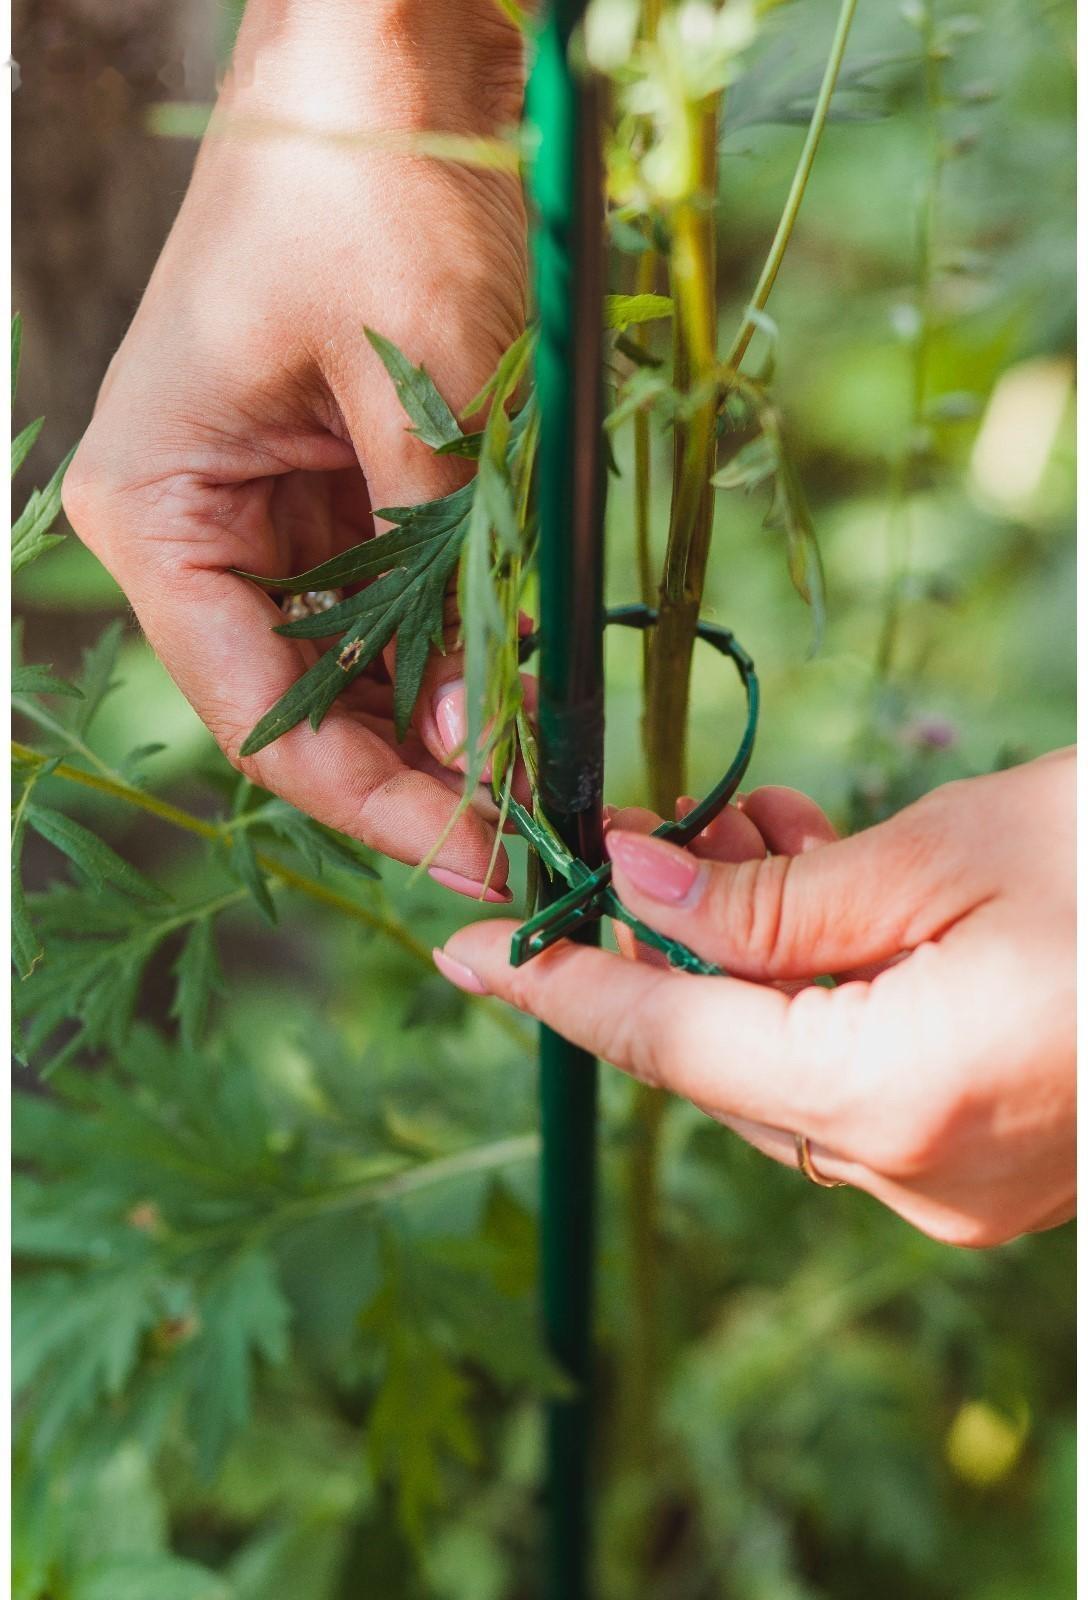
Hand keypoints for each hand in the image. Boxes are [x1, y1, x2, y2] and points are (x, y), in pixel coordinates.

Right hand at [62, 0, 525, 896]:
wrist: (385, 44)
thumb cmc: (374, 184)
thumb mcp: (422, 388)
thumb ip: (446, 574)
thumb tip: (487, 745)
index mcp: (162, 512)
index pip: (259, 713)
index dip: (371, 802)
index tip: (480, 855)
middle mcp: (200, 527)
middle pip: (307, 703)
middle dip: (420, 776)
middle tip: (535, 838)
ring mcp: (268, 508)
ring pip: (356, 664)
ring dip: (448, 723)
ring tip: (547, 780)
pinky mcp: (337, 481)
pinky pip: (393, 601)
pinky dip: (457, 650)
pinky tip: (525, 695)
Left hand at [436, 752, 1075, 1245]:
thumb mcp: (941, 853)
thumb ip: (767, 894)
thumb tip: (637, 888)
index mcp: (889, 1100)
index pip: (667, 1043)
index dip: (554, 990)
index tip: (462, 952)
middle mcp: (912, 1173)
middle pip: (721, 1056)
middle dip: (673, 938)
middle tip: (662, 824)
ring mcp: (958, 1184)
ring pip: (783, 1067)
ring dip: (752, 951)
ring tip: (771, 826)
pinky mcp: (991, 1164)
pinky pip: (853, 1083)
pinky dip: (819, 993)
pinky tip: (831, 890)